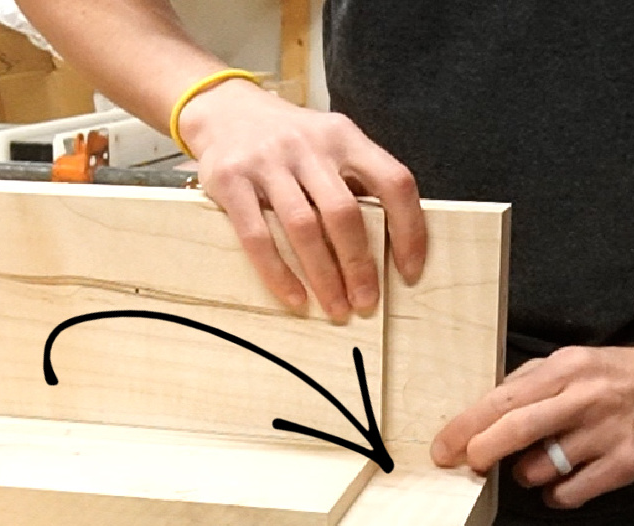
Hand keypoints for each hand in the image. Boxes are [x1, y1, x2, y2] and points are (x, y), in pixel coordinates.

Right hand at [178, 79, 425, 319]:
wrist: (224, 109)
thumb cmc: (287, 139)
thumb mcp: (328, 143)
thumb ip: (355, 179)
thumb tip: (388, 243)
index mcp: (344, 136)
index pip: (393, 182)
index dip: (408, 230)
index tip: (409, 271)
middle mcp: (309, 145)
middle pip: (344, 213)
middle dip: (359, 265)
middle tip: (365, 303)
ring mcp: (268, 162)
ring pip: (303, 228)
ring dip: (323, 276)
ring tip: (335, 307)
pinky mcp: (231, 180)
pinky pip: (257, 236)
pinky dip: (278, 273)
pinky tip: (294, 297)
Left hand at [430, 344, 633, 508]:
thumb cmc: (603, 376)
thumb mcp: (561, 363)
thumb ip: (521, 386)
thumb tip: (474, 416)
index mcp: (562, 371)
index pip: (501, 401)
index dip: (465, 428)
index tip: (441, 449)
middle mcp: (584, 400)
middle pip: (518, 431)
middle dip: (483, 452)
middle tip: (471, 464)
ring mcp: (606, 434)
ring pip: (541, 468)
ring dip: (524, 473)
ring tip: (535, 461)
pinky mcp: (625, 464)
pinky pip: (570, 493)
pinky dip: (554, 494)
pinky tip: (558, 480)